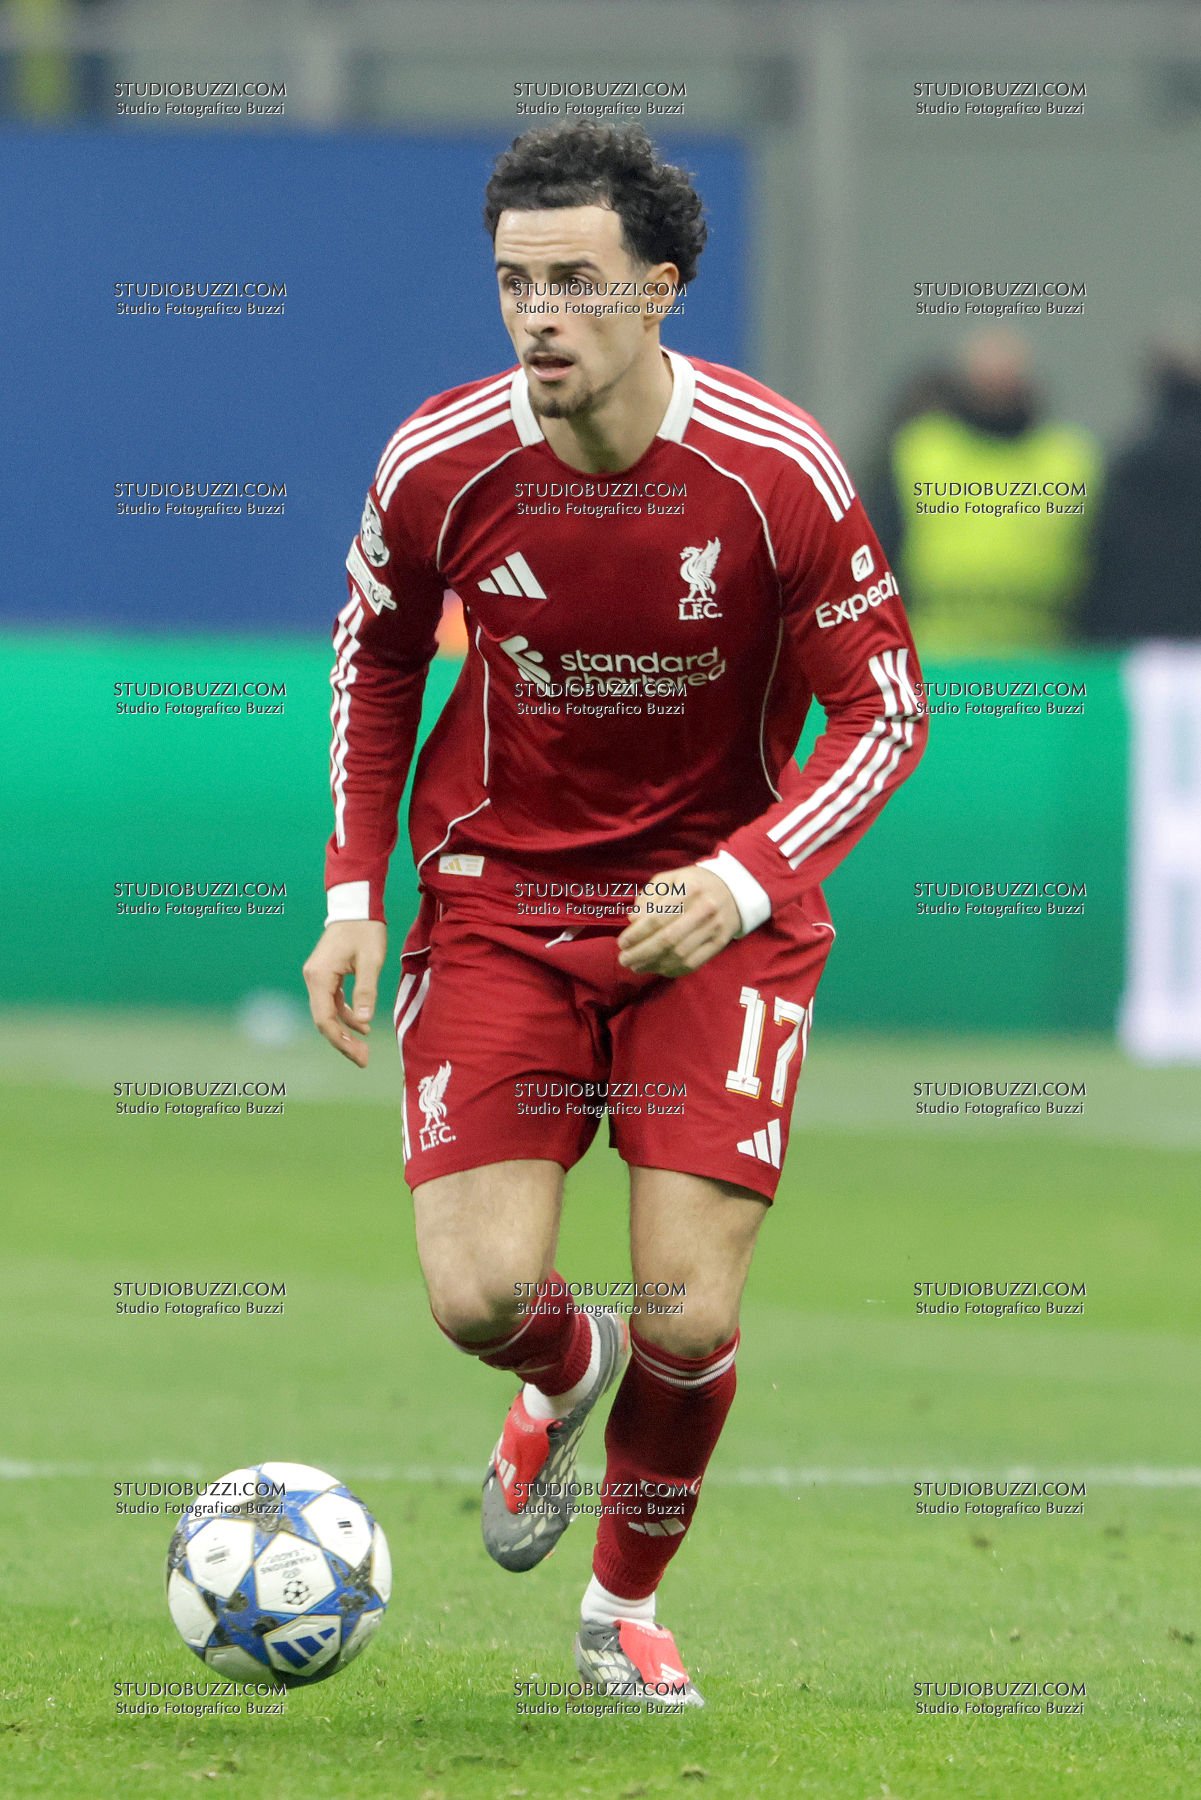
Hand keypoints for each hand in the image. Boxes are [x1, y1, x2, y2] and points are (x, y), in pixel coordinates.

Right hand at [302, 920, 387, 1066]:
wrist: (357, 906)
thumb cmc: (365, 930)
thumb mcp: (371, 960)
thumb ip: (366, 989)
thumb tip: (364, 1020)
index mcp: (320, 976)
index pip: (324, 1018)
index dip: (340, 1040)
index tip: (358, 1054)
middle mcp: (313, 978)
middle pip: (323, 1020)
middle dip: (342, 1041)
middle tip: (363, 1059)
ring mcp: (318, 977)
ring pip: (328, 1013)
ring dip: (345, 1031)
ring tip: (364, 1048)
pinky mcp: (327, 975)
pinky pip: (333, 1002)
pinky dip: (346, 1015)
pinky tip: (362, 1025)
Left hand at [617, 864, 740, 977]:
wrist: (735, 890)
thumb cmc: (694, 884)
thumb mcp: (671, 879)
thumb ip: (650, 896)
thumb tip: (634, 919)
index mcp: (690, 889)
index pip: (658, 917)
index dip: (637, 933)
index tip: (622, 942)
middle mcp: (704, 909)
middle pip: (668, 939)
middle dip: (641, 952)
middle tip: (624, 959)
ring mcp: (714, 928)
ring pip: (679, 954)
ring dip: (654, 964)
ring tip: (636, 966)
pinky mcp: (720, 943)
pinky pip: (694, 963)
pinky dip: (672, 969)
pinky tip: (657, 968)